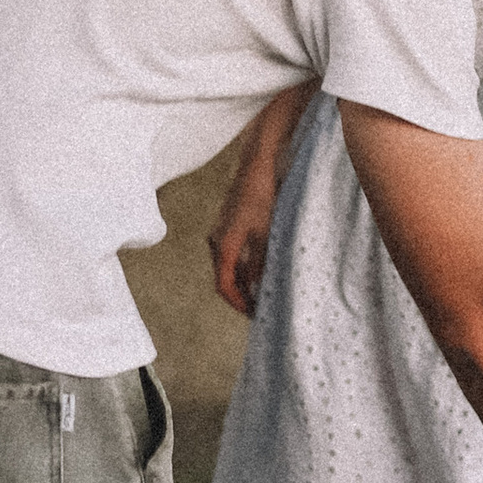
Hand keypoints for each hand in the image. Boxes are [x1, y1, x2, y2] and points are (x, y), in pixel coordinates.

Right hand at [207, 188, 274, 318]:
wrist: (256, 167)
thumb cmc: (262, 197)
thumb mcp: (266, 234)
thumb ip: (260, 263)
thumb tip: (257, 287)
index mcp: (223, 245)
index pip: (224, 284)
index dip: (237, 302)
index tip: (253, 314)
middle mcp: (217, 241)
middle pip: (224, 278)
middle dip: (240, 296)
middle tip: (259, 309)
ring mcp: (221, 233)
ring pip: (229, 267)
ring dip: (242, 282)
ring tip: (261, 294)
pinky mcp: (229, 226)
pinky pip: (233, 255)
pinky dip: (243, 267)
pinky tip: (258, 273)